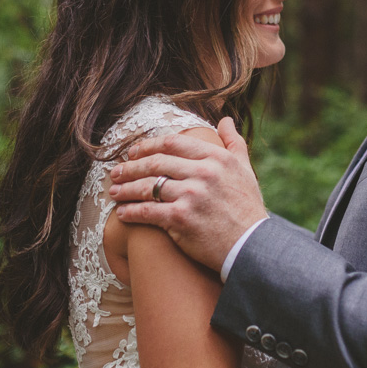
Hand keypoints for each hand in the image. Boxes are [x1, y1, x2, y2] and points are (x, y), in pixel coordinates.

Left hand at [109, 117, 267, 271]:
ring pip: (147, 186)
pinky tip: (122, 213)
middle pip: (155, 163)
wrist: (252, 247)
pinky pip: (147, 211)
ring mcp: (191, 195)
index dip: (147, 146)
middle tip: (116, 172)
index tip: (133, 152)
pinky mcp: (181, 219)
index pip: (172, 143)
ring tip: (113, 191)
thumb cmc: (248, 209)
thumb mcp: (246, 170)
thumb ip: (234, 143)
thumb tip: (225, 120)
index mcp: (216, 158)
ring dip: (125, 188)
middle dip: (131, 167)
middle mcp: (203, 173)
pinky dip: (131, 211)